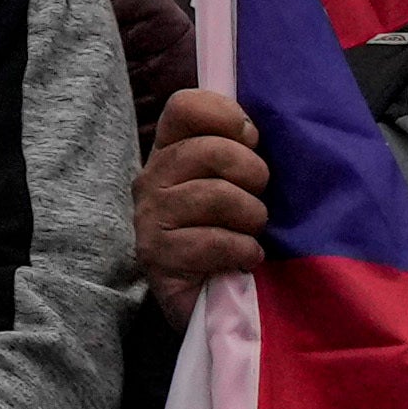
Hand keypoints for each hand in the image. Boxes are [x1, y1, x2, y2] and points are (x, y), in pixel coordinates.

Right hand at [134, 82, 267, 296]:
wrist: (207, 301)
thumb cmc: (229, 231)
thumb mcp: (236, 182)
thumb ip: (238, 149)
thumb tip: (254, 129)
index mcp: (170, 151)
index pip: (185, 107)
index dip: (226, 116)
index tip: (251, 140)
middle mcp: (151, 178)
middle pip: (209, 150)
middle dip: (252, 173)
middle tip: (258, 197)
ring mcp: (149, 217)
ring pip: (215, 196)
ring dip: (251, 217)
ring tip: (251, 231)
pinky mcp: (156, 256)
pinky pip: (214, 241)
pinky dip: (242, 250)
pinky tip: (245, 258)